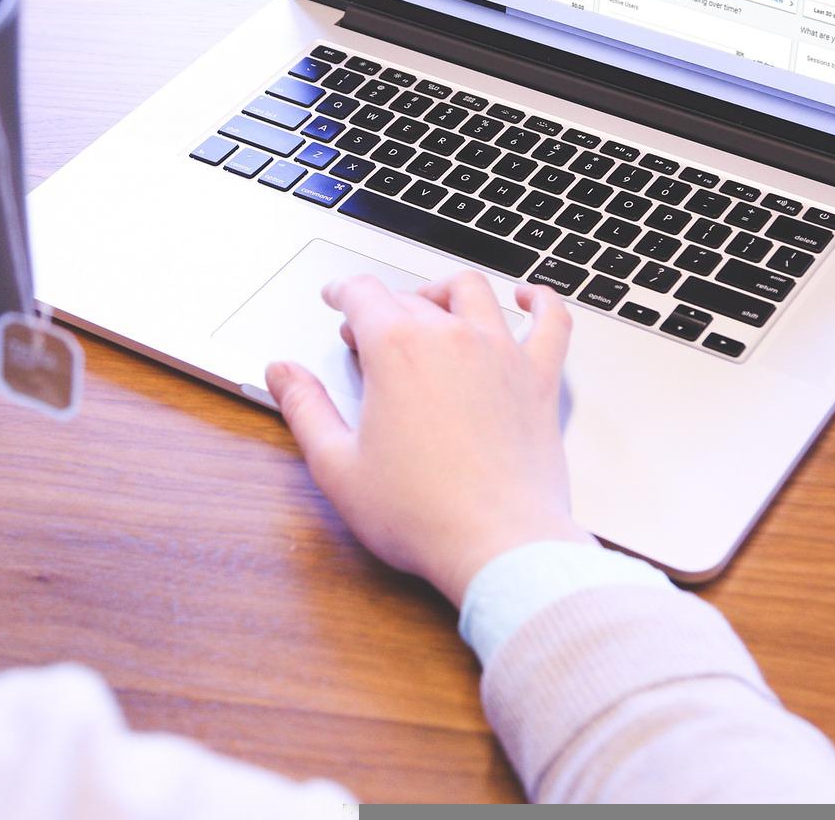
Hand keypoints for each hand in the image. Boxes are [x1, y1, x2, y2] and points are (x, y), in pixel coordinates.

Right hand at [265, 272, 594, 606]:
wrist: (499, 545)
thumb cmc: (421, 515)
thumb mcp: (338, 466)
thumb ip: (305, 409)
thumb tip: (282, 372)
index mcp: (397, 351)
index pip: (363, 294)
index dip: (342, 291)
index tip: (336, 297)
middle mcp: (451, 338)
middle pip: (412, 297)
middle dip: (383, 307)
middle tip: (369, 333)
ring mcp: (501, 354)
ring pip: (473, 293)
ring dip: (445, 290)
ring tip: (431, 304)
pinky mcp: (540, 379)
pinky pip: (553, 321)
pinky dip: (543, 301)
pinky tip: (531, 297)